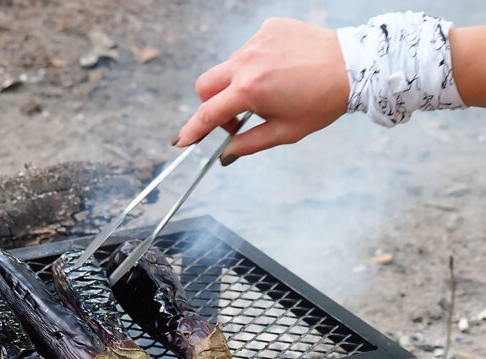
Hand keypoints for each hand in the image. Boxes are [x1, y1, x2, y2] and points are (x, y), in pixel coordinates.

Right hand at [172, 18, 349, 162]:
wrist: (353, 66)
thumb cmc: (322, 102)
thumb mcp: (285, 132)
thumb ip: (248, 144)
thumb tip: (224, 155)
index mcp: (250, 89)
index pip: (209, 113)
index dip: (192, 130)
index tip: (181, 140)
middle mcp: (247, 62)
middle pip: (205, 85)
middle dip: (210, 103)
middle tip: (234, 116)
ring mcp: (257, 41)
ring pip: (227, 67)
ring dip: (236, 83)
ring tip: (268, 90)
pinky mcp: (268, 27)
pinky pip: (248, 49)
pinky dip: (254, 64)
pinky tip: (279, 69)